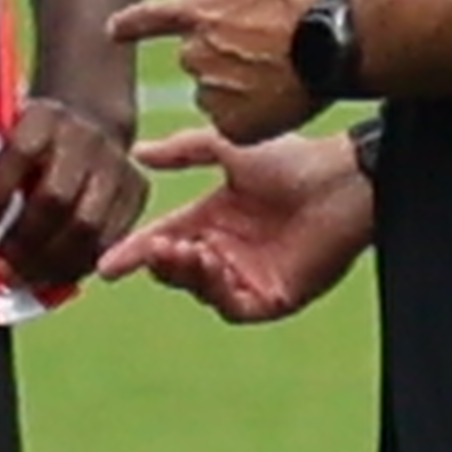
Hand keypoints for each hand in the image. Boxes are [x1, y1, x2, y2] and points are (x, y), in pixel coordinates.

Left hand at [0, 88, 148, 300]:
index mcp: (45, 116)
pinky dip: (80, 265)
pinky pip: (110, 239)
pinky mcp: (136, 189)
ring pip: (87, 226)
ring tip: (25, 280)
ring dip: (52, 263)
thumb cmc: (32, 144)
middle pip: (56, 197)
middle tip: (1, 268)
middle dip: (24, 241)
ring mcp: (116, 163)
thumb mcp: (7, 137)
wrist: (90, 122)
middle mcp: (85, 136)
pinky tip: (54, 277)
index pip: (21, 152)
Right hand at [98, 124, 376, 323]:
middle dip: (160, 262)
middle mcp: (225, 250)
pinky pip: (232, 306)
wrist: (343, 179)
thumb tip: (139, 152)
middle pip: (175, 269)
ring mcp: (248, 276)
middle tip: (157, 247)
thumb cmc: (294, 157)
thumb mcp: (228, 146)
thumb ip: (183, 150)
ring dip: (185, 273)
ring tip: (187, 250)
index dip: (133, 251)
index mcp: (212, 219)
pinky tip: (214, 265)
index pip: (162, 239)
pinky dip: (217, 290)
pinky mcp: (272, 297)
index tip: (108, 264)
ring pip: (199, 288)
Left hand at [107, 0, 336, 145]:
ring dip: (232, 82)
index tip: (113, 30)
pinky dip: (247, 113)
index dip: (129, 24)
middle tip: (260, 40)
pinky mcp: (237, 126)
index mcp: (198, 14)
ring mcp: (216, 94)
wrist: (341, 45)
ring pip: (212, 91)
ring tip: (272, 68)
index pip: (149, 19)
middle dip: (217, 50)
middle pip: (194, 57)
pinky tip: (274, 96)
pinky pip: (232, 122)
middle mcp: (198, 56)